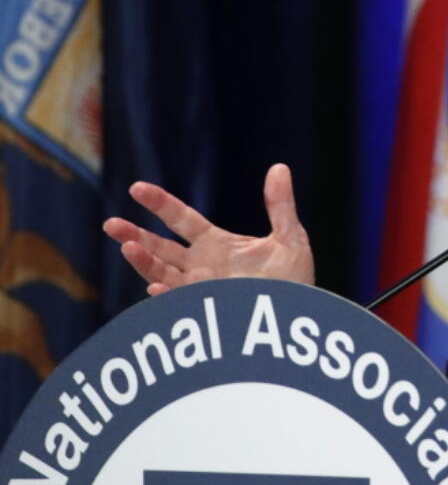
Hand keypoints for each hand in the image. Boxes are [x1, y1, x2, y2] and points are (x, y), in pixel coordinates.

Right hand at [103, 163, 314, 295]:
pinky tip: (157, 287)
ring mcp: (199, 290)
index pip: (181, 218)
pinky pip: (179, 304)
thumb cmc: (294, 278)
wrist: (301, 317)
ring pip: (161, 274)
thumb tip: (280, 167)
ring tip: (127, 248)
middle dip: (134, 236)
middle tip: (110, 225)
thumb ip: (281, 205)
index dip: (160, 203)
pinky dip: (166, 296)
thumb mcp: (290, 237)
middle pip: (159, 247)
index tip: (136, 188)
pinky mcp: (204, 312)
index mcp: (215, 244)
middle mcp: (200, 266)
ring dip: (143, 262)